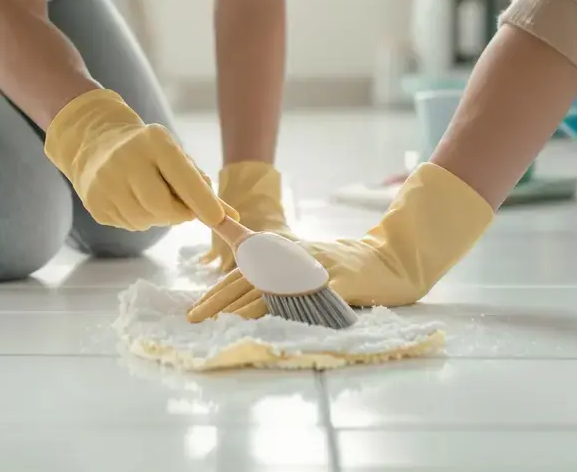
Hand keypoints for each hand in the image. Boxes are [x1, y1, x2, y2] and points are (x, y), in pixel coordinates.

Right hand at [45, 89, 230, 230]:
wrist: (97, 144)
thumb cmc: (149, 153)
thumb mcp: (176, 157)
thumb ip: (202, 186)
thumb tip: (231, 217)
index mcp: (154, 141)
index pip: (183, 176)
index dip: (202, 201)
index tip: (219, 219)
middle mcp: (125, 158)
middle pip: (162, 206)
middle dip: (179, 215)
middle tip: (184, 211)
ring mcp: (105, 182)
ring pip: (146, 220)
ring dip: (159, 218)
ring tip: (152, 198)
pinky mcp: (94, 203)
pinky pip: (129, 226)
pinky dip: (140, 219)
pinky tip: (132, 200)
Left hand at [188, 163, 493, 320]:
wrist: (383, 262)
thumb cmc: (335, 265)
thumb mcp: (296, 257)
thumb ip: (264, 262)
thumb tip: (230, 280)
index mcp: (281, 248)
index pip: (240, 272)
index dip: (215, 293)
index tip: (193, 311)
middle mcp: (294, 256)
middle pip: (249, 281)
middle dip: (219, 303)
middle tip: (194, 321)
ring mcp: (315, 270)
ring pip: (274, 291)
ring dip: (244, 311)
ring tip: (221, 328)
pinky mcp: (337, 285)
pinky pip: (309, 302)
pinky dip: (289, 314)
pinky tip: (271, 327)